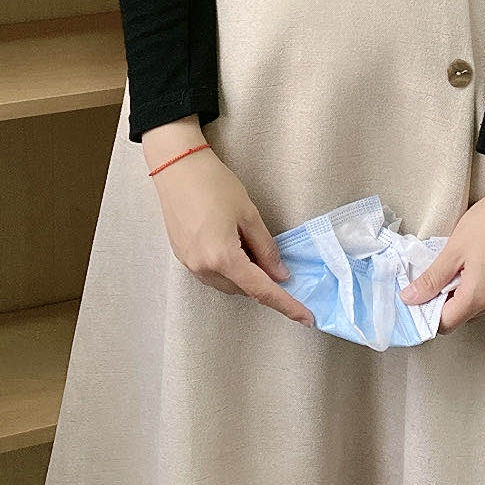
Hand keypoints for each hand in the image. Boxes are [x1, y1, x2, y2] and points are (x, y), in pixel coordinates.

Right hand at [143, 121, 315, 328]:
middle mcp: (203, 268)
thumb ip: (266, 248)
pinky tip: (232, 245)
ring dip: (243, 275)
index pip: (260, 290)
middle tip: (274, 260)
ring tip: (249, 245)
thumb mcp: (248, 214)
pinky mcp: (182, 256)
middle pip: (242, 288)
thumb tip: (280, 274)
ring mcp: (189, 264)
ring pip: (226, 283)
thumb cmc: (215, 184)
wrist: (177, 167)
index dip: (285, 304)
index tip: (307, 318)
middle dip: (261, 281)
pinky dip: (227, 268)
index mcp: (222, 258)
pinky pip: (211, 274)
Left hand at [398, 173, 484, 333]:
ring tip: (461, 267)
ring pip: (480, 309)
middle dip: (448, 302)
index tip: (421, 296)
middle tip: (441, 275)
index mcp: (478, 298)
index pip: (446, 324)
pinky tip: (479, 266)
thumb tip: (411, 297)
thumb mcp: (453, 251)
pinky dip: (483, 289)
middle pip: (463, 317)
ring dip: (466, 296)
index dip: (429, 313)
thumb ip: (431, 279)